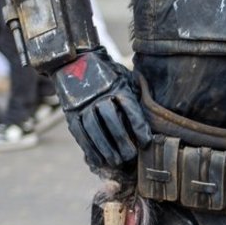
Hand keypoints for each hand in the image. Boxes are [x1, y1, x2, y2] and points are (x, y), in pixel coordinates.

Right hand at [53, 51, 151, 169]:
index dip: (138, 126)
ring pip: (94, 129)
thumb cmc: (109, 75)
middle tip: (130, 157)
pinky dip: (89, 148)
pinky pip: (80, 133)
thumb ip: (136, 93)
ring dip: (105, 148)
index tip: (146, 142)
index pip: (130, 108)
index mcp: (116, 86)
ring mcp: (83, 104)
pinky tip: (97, 160)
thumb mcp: (125, 77)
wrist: (76, 62)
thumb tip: (154, 112)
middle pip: (111, 121)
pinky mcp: (71, 113)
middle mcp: (99, 95)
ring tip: (115, 161)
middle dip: (122, 141)